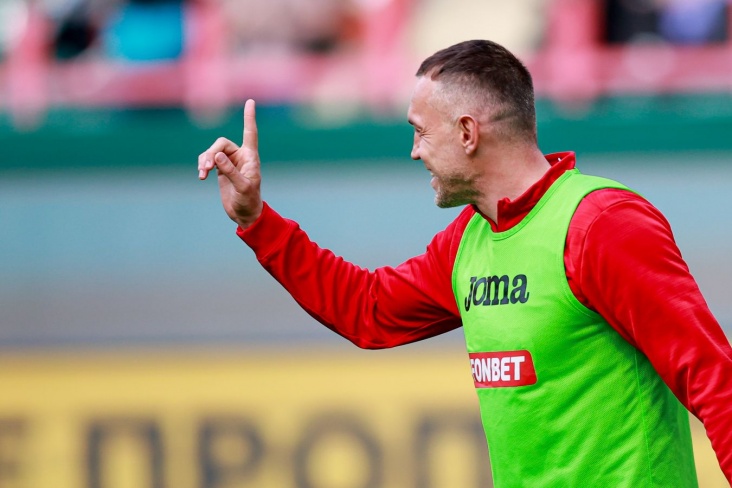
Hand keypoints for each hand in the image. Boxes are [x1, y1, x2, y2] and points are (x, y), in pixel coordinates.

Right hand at [198, 99, 262, 229]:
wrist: (244, 214)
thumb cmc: (249, 201)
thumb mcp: (242, 187)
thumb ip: (230, 171)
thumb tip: (216, 156)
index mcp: (251, 157)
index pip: (250, 133)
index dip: (249, 118)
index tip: (250, 102)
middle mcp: (240, 156)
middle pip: (221, 143)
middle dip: (211, 153)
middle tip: (206, 167)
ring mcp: (229, 162)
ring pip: (212, 152)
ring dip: (204, 160)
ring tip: (202, 174)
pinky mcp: (220, 169)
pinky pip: (207, 160)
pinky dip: (202, 165)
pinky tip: (201, 176)